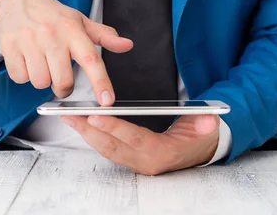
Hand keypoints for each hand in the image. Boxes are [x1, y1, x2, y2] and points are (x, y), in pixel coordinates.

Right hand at [0, 0, 133, 104]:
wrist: (16, 1)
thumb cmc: (51, 15)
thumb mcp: (80, 21)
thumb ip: (104, 36)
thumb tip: (126, 45)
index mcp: (73, 29)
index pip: (91, 59)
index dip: (100, 82)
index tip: (106, 101)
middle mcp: (52, 35)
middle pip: (63, 81)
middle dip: (63, 86)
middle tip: (60, 75)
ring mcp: (29, 41)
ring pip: (40, 82)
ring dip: (42, 79)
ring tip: (42, 62)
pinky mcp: (10, 48)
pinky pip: (20, 78)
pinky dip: (24, 75)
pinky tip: (27, 60)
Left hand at [61, 114, 219, 174]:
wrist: (200, 151)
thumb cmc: (200, 136)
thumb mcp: (207, 128)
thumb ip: (206, 124)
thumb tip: (208, 121)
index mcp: (164, 153)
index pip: (136, 139)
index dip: (115, 128)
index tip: (95, 117)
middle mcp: (146, 162)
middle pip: (113, 146)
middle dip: (89, 130)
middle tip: (70, 114)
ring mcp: (136, 162)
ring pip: (106, 149)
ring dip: (85, 133)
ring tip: (68, 116)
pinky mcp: (130, 159)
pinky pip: (107, 149)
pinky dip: (92, 136)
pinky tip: (80, 124)